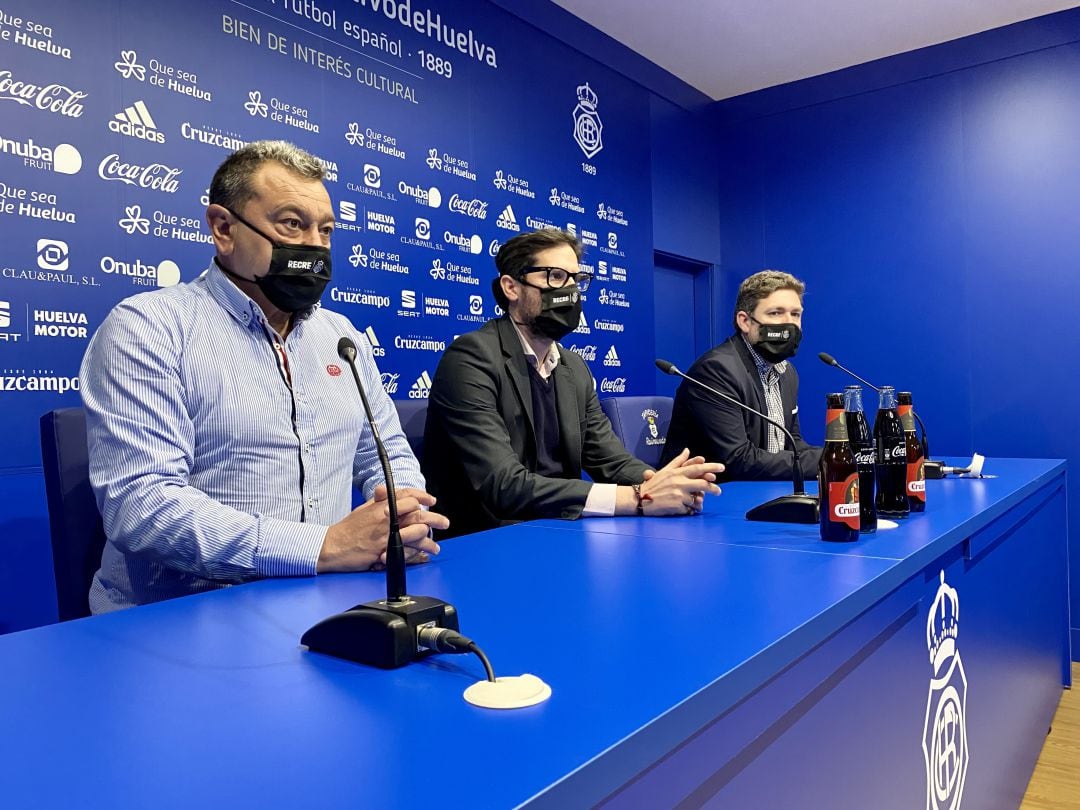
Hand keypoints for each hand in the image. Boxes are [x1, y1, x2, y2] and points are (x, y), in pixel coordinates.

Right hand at [317, 485, 446, 572]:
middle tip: (445, 522)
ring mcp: (387, 535)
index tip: (431, 500)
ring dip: (429, 539)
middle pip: (417, 514)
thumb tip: (387, 490)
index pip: (407, 495)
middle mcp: (386, 518)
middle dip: (434, 518)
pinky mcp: (385, 551)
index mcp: (381, 506)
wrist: (332, 546)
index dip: (422, 496)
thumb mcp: (363, 508)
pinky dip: (418, 554)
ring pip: (416, 533)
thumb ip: (378, 500)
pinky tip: (424, 556)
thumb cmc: (347, 529)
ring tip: (436, 546)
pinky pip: (407, 552)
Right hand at [638, 448, 722, 515]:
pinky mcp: (677, 506)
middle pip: (702, 484)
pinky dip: (690, 510)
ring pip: (697, 499)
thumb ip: (678, 461)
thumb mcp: (665, 470)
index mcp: (677, 473)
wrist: (640, 499)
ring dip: (698, 502)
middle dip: (713, 488)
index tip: (722, 468)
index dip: (711, 467)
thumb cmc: (653, 485)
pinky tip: (686, 510)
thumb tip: (687, 450)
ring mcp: (678, 494)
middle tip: (719, 491)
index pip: (697, 468)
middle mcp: (679, 482)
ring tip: (697, 504)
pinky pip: (690, 509)